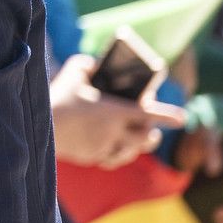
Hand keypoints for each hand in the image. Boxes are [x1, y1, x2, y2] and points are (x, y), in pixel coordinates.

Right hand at [47, 55, 182, 168]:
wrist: (39, 126)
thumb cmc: (57, 97)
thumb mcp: (73, 72)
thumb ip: (89, 65)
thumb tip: (97, 64)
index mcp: (113, 110)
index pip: (148, 113)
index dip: (168, 115)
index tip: (183, 118)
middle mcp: (114, 131)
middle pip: (145, 137)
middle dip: (152, 133)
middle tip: (152, 129)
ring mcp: (104, 146)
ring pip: (132, 151)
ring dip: (138, 145)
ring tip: (142, 140)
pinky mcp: (94, 157)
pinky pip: (113, 158)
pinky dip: (118, 154)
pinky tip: (117, 149)